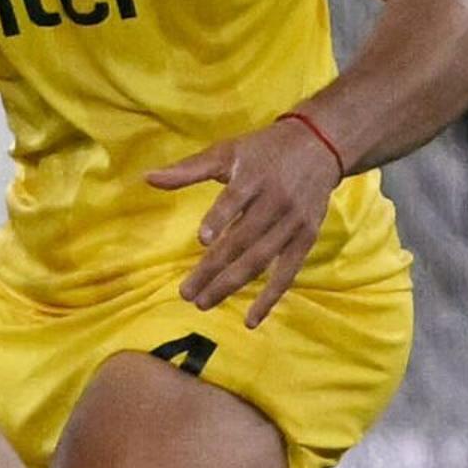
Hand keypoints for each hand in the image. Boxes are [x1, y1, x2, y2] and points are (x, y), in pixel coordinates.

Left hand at [144, 116, 340, 324]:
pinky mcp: (305, 238)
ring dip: (232, 284)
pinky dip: (270, 298)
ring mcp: (292, 223)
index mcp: (253, 177)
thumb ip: (188, 169)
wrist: (320, 147)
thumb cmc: (262, 151)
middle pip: (243, 240)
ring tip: (203, 303)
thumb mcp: (227, 151)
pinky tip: (250, 320)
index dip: (220, 218)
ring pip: (260, 260)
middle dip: (213, 268)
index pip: (235, 199)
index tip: (203, 239)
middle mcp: (275, 202)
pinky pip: (287, 273)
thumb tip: (147, 178)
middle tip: (186, 293)